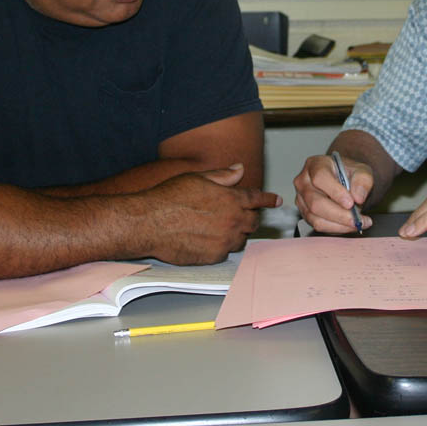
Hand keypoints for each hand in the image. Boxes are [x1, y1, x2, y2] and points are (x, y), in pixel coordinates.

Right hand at [142, 164, 280, 263]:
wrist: (150, 223)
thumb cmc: (170, 197)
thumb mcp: (197, 178)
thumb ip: (222, 176)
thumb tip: (239, 169)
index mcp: (231, 198)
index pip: (257, 198)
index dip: (268, 199)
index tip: (276, 200)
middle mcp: (232, 219)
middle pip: (253, 221)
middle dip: (249, 217)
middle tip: (237, 215)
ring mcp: (225, 240)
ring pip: (241, 239)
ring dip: (235, 233)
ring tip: (216, 228)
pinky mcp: (214, 256)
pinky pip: (225, 253)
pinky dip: (220, 247)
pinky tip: (205, 240)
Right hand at [293, 154, 373, 233]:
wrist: (343, 181)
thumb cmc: (349, 173)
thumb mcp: (361, 171)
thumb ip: (363, 181)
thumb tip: (358, 197)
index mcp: (315, 164)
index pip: (320, 178)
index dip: (335, 192)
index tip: (351, 203)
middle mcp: (303, 181)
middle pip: (315, 202)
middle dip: (339, 215)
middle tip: (357, 220)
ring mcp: (301, 198)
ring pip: (315, 217)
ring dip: (338, 224)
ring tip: (357, 223)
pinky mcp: (304, 213)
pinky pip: (317, 225)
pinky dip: (335, 228)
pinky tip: (348, 226)